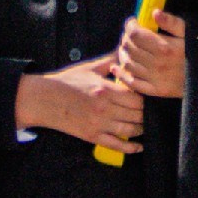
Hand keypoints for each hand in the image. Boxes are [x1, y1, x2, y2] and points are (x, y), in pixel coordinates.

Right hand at [16, 57, 145, 151]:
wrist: (44, 100)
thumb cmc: (67, 82)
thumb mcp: (89, 68)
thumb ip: (110, 61)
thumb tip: (126, 49)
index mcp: (104, 89)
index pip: (136, 96)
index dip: (147, 97)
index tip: (150, 95)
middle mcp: (103, 108)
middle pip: (137, 114)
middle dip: (147, 113)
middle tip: (153, 111)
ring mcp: (98, 124)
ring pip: (130, 130)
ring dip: (142, 129)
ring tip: (147, 126)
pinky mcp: (92, 136)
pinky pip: (116, 145)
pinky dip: (130, 148)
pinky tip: (139, 146)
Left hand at [116, 14, 186, 100]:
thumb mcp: (189, 34)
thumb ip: (172, 22)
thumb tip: (154, 12)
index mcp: (165, 48)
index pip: (136, 34)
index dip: (130, 26)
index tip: (133, 22)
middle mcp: (158, 64)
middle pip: (129, 48)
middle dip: (126, 37)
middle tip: (130, 34)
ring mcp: (156, 79)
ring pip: (127, 64)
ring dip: (123, 53)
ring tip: (126, 48)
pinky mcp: (156, 91)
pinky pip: (132, 83)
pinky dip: (121, 74)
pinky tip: (116, 67)